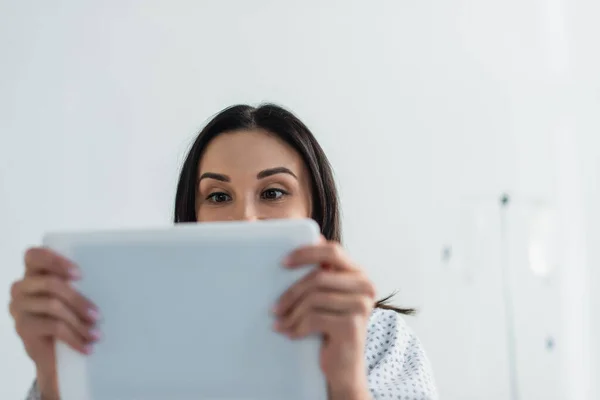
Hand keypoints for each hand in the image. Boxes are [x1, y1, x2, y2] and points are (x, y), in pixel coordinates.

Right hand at [9, 247, 99, 398]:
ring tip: (97, 334)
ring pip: (53, 306)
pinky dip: (74, 337)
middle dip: (78, 299)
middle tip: (98, 315)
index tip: (80, 274)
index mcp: (34, 271)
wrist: (55, 354)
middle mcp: (21, 286)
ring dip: (80, 322)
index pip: (35, 255)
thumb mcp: (76, 296)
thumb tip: (115, 277)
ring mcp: (19, 307)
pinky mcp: (22, 327)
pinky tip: (87, 346)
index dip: (55, 261)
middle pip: (50, 284)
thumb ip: (82, 284)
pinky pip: (52, 327)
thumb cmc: (72, 316)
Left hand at [274, 239, 374, 397]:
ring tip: (280, 322)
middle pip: (318, 277)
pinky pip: (314, 318)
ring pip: (314, 298)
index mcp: (359, 274)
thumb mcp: (326, 298)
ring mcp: (362, 306)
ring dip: (291, 313)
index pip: (332, 251)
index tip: (282, 263)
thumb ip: (323, 272)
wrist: (344, 369)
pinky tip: (290, 333)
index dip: (305, 253)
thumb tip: (314, 237)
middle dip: (291, 292)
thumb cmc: (330, 330)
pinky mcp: (352, 326)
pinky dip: (297, 327)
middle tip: (274, 307)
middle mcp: (366, 287)